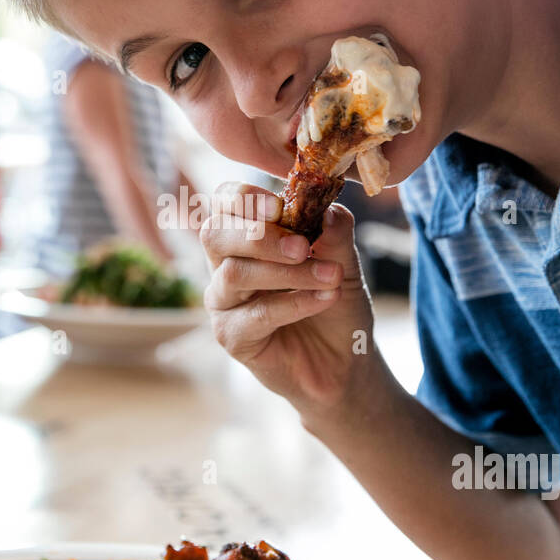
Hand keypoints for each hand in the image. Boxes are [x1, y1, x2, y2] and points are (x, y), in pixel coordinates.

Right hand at [200, 182, 376, 421]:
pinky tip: (325, 298)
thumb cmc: (336, 306)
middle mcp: (225, 264)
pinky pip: (255, 314)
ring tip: (330, 277)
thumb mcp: (345, 265)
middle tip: (302, 246)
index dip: (243, 197)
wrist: (344, 362)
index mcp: (247, 236)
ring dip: (287, 272)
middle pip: (215, 234)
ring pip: (234, 273)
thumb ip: (336, 236)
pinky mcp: (231, 336)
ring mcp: (224, 301)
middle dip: (259, 235)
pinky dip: (295, 303)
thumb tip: (329, 209)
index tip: (279, 205)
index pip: (226, 203)